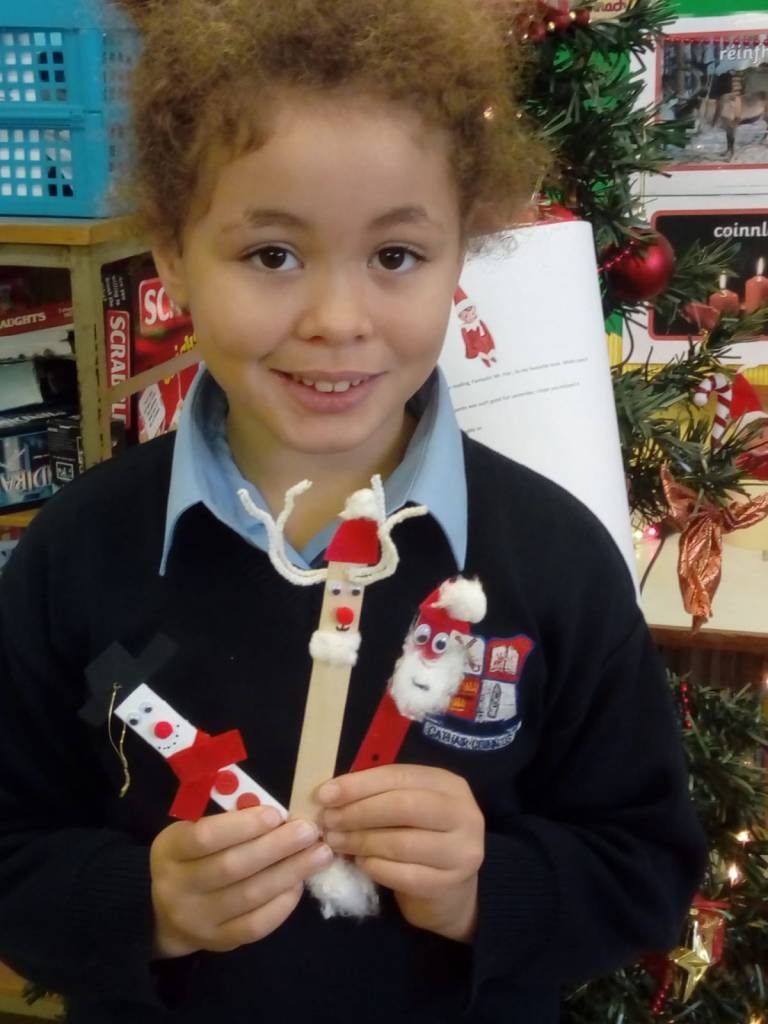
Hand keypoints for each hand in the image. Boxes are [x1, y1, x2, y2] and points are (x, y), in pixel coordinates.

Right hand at [150, 806, 332, 957]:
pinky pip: (255, 925)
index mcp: (170, 850)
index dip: (244, 826)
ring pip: (249, 896)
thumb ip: (229, 820)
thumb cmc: (191, 857)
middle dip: (277, 847)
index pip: (205, 837)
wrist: (164, 913)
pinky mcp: (218, 942)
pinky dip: (282, 904)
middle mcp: (177, 888)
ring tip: (319, 854)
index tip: (277, 814)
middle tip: (309, 831)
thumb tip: (278, 814)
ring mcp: (197, 920)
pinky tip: (299, 883)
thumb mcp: (194, 829)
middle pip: (232, 868)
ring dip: (290, 872)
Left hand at [317, 765, 483, 942]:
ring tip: (337, 842)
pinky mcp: (450, 883)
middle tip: (329, 821)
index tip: (325, 795)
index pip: (399, 776)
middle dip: (358, 813)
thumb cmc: (419, 837)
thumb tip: (330, 793)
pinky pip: (404, 875)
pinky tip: (361, 863)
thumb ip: (378, 795)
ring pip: (402, 843)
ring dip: (361, 842)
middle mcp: (463, 813)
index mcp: (448, 785)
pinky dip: (376, 867)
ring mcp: (462, 850)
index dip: (359, 784)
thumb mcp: (406, 808)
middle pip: (403, 806)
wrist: (449, 890)